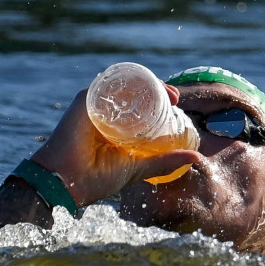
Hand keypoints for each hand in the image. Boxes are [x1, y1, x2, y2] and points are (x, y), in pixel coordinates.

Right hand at [29, 88, 200, 207]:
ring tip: (165, 92)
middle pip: (134, 91)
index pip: (140, 104)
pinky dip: (124, 81)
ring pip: (123, 85)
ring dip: (146, 83)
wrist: (68, 184)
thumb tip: (196, 158)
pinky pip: (105, 84)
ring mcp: (94, 104)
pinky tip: (143, 85)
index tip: (177, 102)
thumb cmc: (98, 178)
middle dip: (157, 89)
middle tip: (174, 97)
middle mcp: (105, 111)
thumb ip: (165, 161)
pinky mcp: (84, 101)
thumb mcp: (140, 167)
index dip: (159, 99)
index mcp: (115, 124)